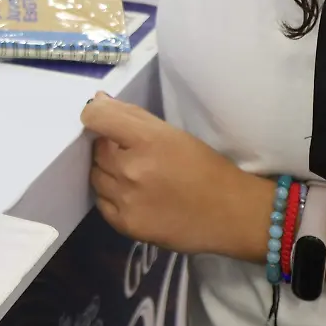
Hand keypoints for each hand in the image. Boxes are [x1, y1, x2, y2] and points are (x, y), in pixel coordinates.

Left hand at [82, 93, 270, 260]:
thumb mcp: (173, 133)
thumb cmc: (204, 167)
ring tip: (134, 176)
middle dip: (108, 147)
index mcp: (147, 140)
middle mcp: (131, 169)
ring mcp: (126, 199)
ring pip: (96, 176)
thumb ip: (132, 115)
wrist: (231, 214)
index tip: (102, 120)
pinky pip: (102, 203)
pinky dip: (112, 197)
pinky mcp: (126, 224)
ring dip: (109, 172)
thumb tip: (97, 100)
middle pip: (96, 149)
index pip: (96, 117)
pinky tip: (133, 196)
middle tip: (131, 153)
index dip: (95, 114)